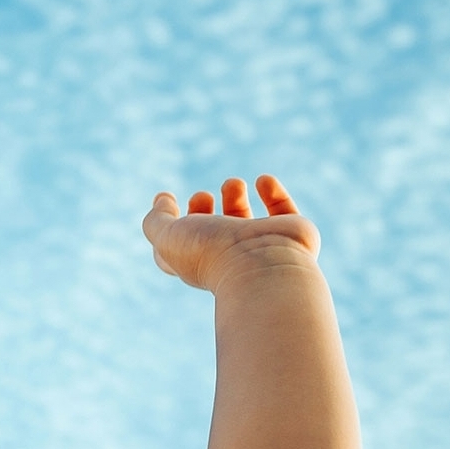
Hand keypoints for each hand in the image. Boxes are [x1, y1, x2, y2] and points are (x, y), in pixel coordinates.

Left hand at [143, 175, 320, 291]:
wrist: (263, 268)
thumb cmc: (212, 255)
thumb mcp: (169, 238)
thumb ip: (157, 220)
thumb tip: (162, 200)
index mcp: (201, 263)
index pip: (179, 249)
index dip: (170, 226)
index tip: (168, 201)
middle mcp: (232, 257)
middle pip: (214, 232)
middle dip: (203, 208)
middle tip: (201, 197)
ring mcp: (263, 248)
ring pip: (247, 221)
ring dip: (235, 197)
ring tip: (232, 184)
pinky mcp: (292, 237)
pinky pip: (285, 211)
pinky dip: (275, 193)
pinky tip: (263, 181)